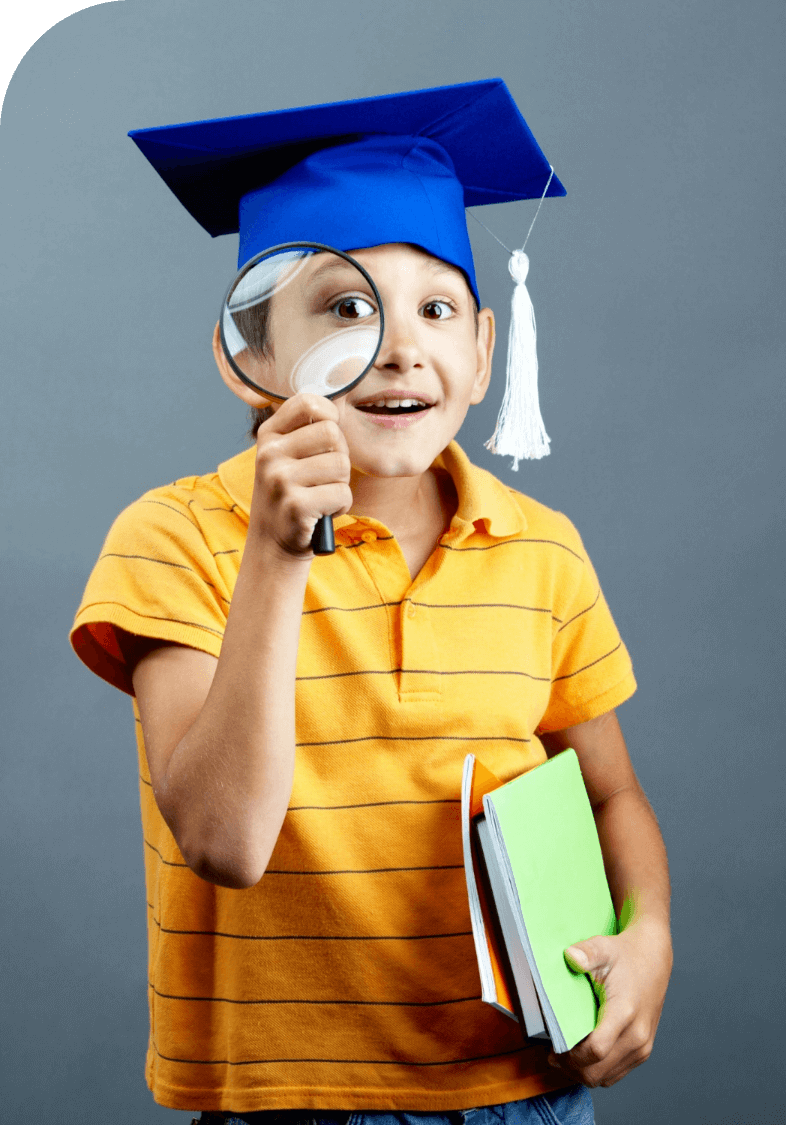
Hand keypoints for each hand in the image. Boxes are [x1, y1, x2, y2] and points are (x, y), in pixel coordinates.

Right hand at [250, 394, 352, 558]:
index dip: (330, 416)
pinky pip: (342, 494)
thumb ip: (306, 429)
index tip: (328, 438)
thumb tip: (339, 404)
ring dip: (340, 484)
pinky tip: (321, 511)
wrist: (273, 542)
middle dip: (340, 456)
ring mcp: (280, 480)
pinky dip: (340, 506)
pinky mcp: (296, 506)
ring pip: (341, 465)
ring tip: (321, 495)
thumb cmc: (290, 493)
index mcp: (268, 435)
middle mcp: (269, 454)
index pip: (308, 403)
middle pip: (332, 433)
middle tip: (325, 476)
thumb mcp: (287, 456)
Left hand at [547, 919, 672, 1086]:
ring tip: (566, 1055)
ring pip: (605, 1078)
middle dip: (571, 1067)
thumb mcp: (603, 948)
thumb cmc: (625, 955)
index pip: (595, 1050)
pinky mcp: (643, 1051)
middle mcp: (637, 1035)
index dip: (571, 1055)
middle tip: (554, 1054)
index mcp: (625, 1012)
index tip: (554, 1046)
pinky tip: (584, 1055)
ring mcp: (642, 1047)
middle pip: (597, 1071)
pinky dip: (597, 1070)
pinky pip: (615, 1074)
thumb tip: (570, 956)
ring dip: (582, 1071)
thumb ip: (586, 953)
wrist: (653, 959)